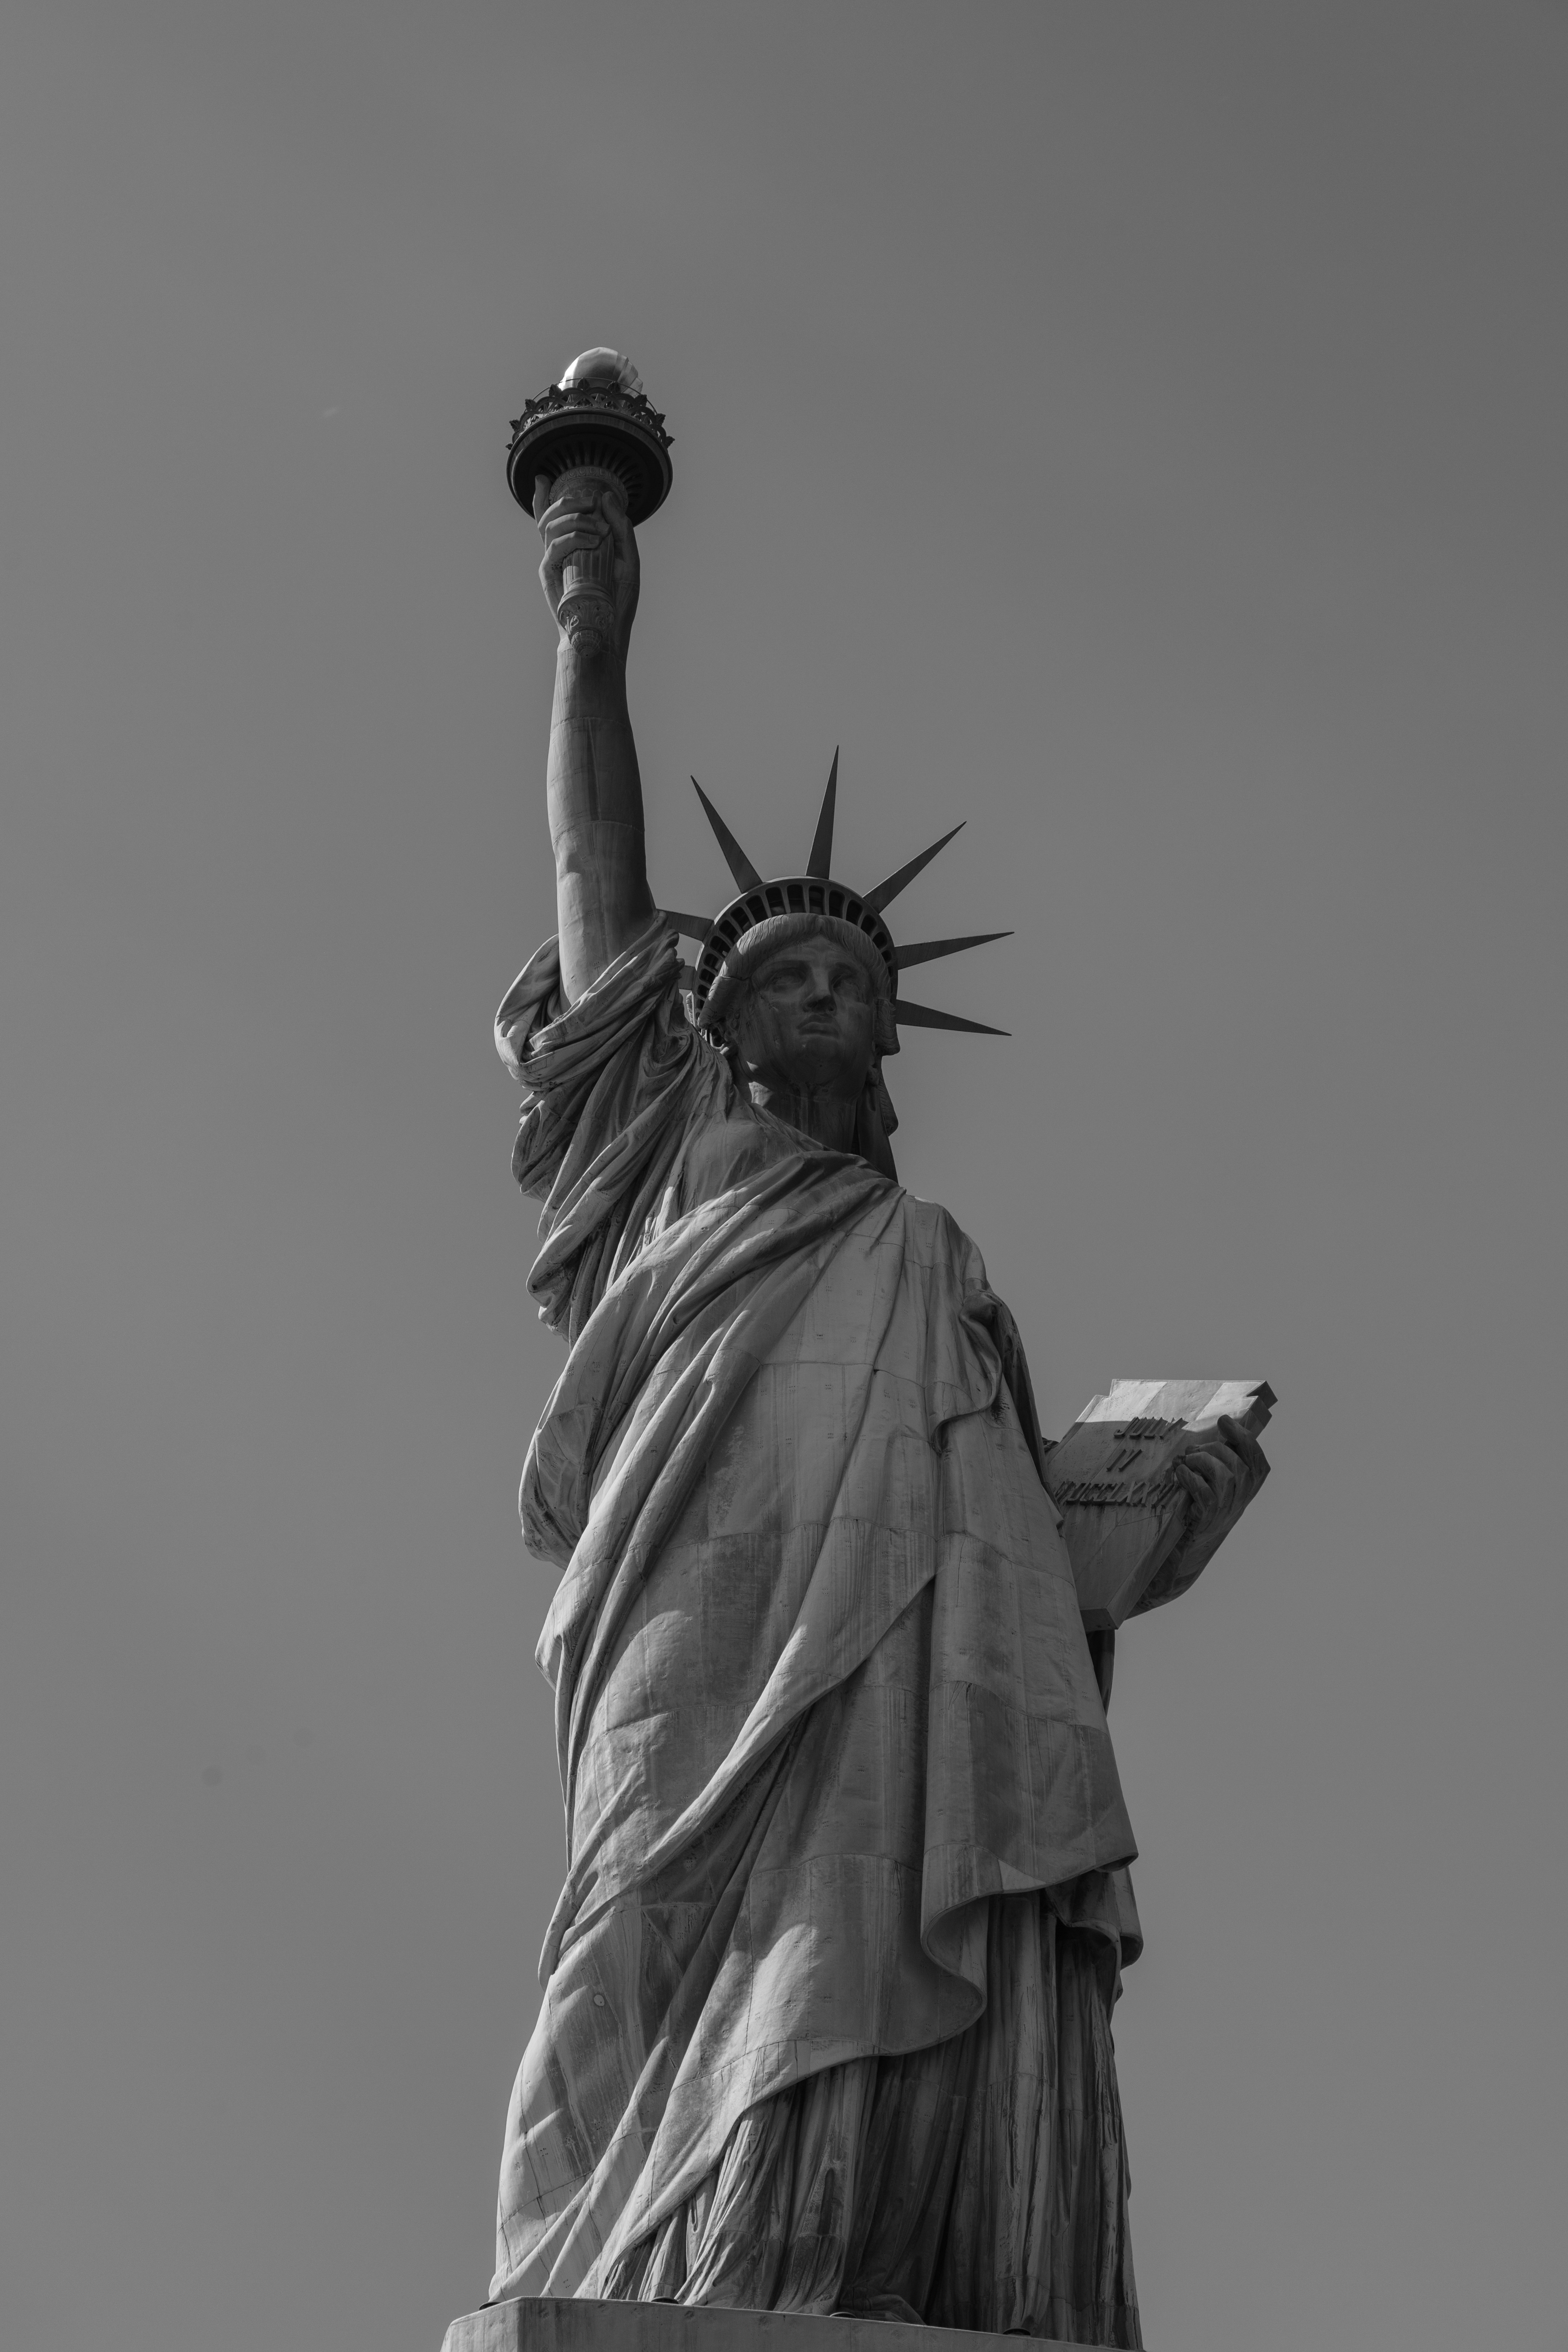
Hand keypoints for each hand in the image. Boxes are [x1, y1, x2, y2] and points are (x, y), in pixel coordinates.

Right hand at [534, 476, 639, 659]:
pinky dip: (573, 537)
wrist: (606, 632)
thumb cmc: (616, 601)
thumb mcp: (628, 560)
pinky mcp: (549, 573)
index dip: (542, 497)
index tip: (542, 478)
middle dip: (569, 500)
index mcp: (574, 545)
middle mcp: (560, 550)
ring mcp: (553, 561)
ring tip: (598, 528)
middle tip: (590, 501)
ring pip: (549, 525)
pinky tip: (591, 540)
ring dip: (575, 519)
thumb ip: (622, 529)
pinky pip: (553, 546)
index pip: (554, 517)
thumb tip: (607, 497)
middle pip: (551, 514)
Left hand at [1171, 1414, 1269, 1549]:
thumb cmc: (1204, 1504)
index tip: (1224, 1421)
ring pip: (1225, 1476)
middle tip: (1192, 1449)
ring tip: (1186, 1461)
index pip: (1257, 1460)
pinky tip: (1180, 1473)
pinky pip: (1205, 1493)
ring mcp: (1227, 1510)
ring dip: (1201, 1461)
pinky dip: (1191, 1478)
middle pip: (1238, 1464)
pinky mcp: (1209, 1518)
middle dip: (1213, 1448)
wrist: (1193, 1542)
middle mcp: (1243, 1499)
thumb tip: (1223, 1425)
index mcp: (1249, 1487)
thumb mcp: (1218, 1480)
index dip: (1243, 1437)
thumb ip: (1223, 1457)